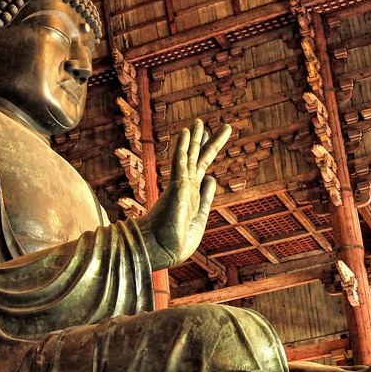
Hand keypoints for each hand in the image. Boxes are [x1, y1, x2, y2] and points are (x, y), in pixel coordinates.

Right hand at [136, 120, 230, 270]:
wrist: (158, 250)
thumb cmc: (175, 243)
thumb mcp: (199, 219)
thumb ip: (206, 198)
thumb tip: (212, 178)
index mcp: (191, 197)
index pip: (200, 172)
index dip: (205, 158)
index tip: (209, 145)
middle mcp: (185, 188)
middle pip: (197, 159)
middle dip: (204, 142)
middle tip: (207, 125)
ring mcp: (180, 185)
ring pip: (189, 155)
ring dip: (195, 137)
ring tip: (199, 121)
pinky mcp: (176, 185)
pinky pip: (180, 160)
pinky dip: (182, 145)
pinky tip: (185, 131)